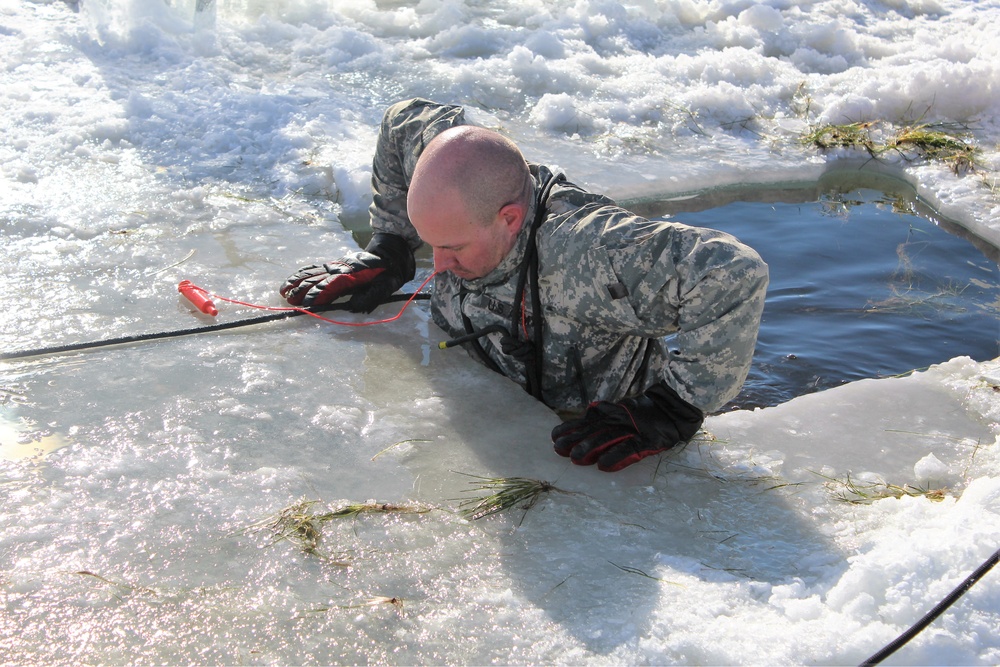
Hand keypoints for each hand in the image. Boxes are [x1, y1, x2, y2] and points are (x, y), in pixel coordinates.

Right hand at [280, 233, 414, 311]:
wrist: (389, 254)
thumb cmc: (388, 274)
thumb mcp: (385, 287)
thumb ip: (370, 297)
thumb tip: (353, 305)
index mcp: (352, 277)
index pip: (331, 287)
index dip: (318, 295)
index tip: (306, 304)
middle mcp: (340, 270)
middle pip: (317, 280)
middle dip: (302, 290)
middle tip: (289, 300)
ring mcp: (335, 266)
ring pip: (312, 273)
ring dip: (297, 281)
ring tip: (284, 291)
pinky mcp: (334, 265)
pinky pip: (315, 268)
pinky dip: (302, 272)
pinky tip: (292, 279)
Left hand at [551, 382, 702, 471]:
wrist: (674, 407)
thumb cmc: (646, 413)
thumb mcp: (623, 411)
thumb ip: (606, 414)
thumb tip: (586, 415)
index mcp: (612, 414)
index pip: (587, 421)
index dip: (570, 428)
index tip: (554, 437)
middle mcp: (618, 420)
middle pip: (592, 430)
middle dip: (574, 439)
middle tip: (558, 449)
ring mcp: (632, 430)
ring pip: (607, 438)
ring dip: (589, 448)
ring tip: (575, 458)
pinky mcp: (646, 440)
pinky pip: (628, 448)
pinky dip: (615, 457)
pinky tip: (603, 466)